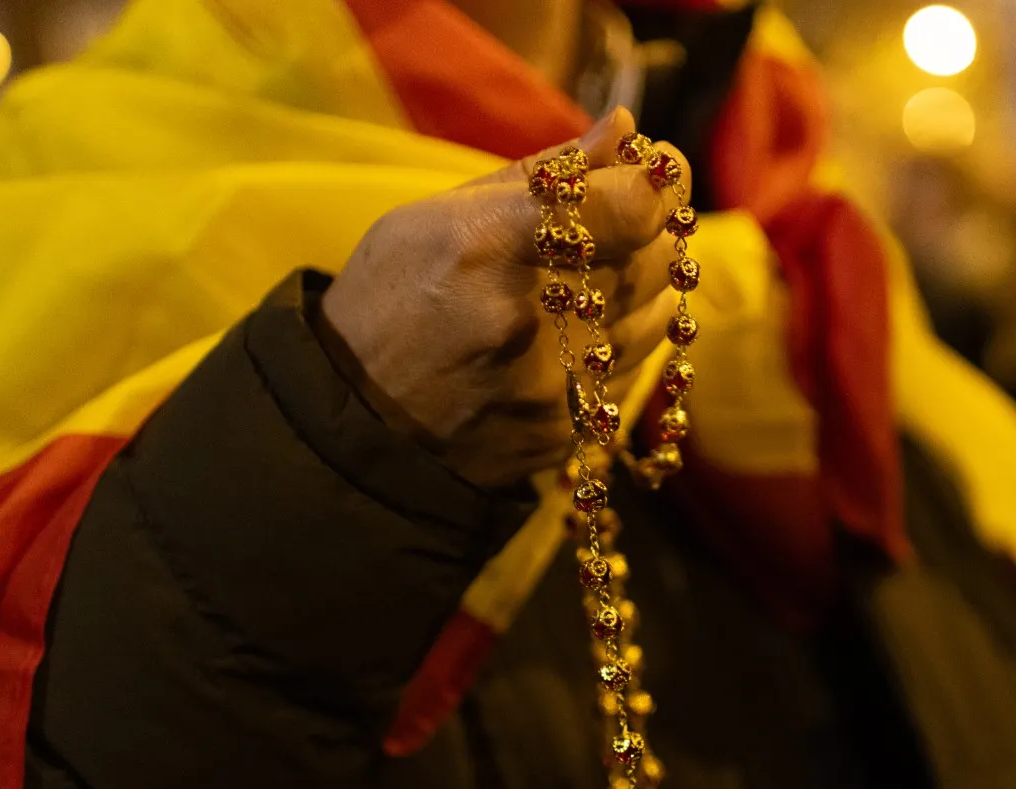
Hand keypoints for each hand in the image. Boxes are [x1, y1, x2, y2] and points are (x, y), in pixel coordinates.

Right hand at [320, 107, 691, 486]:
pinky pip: (634, 369)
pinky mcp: (569, 431)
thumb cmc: (392, 300)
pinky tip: (591, 325)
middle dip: (654, 228)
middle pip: (652, 259)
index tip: (656, 165)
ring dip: (647, 284)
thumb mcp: (438, 216)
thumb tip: (622, 130)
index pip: (629, 207)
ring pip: (654, 317)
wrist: (356, 422)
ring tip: (609, 268)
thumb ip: (539, 174)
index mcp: (489, 248)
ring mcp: (555, 387)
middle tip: (630, 213)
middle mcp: (531, 321)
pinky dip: (627, 338)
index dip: (660, 181)